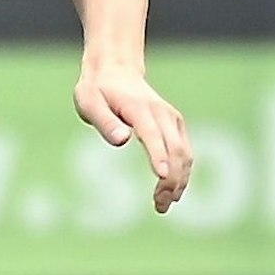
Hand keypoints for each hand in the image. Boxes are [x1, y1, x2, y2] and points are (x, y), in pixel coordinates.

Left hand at [73, 62, 192, 213]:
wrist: (115, 70)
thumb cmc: (97, 90)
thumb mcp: (89, 102)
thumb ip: (104, 122)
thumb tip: (122, 140)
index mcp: (139, 108)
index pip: (153, 134)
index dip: (158, 155)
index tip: (161, 177)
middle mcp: (162, 113)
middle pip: (175, 149)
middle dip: (171, 179)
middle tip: (159, 205)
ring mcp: (172, 119)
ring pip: (185, 153)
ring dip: (180, 180)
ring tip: (164, 204)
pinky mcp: (175, 125)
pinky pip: (185, 152)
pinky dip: (183, 172)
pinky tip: (174, 191)